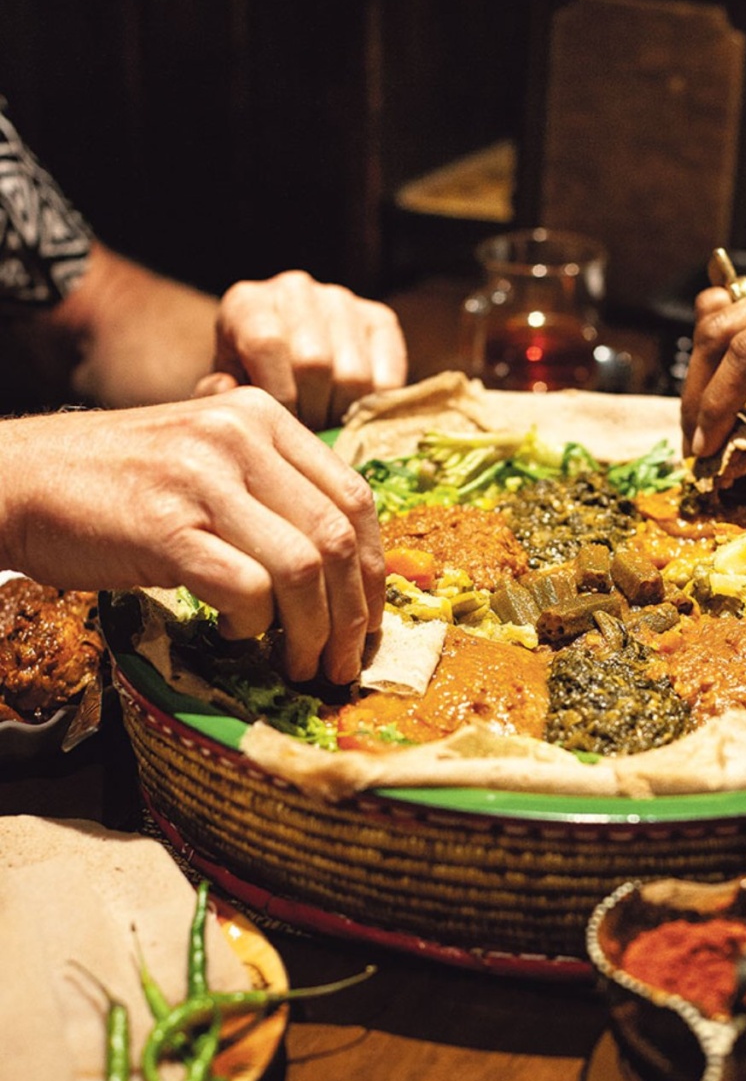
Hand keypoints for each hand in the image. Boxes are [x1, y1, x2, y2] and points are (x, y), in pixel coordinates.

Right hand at [0, 388, 382, 684]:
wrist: (18, 479)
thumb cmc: (117, 482)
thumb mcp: (206, 459)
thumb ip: (271, 489)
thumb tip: (340, 564)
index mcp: (262, 417)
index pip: (354, 497)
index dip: (375, 568)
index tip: (368, 618)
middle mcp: (240, 437)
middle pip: (339, 536)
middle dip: (352, 614)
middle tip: (341, 661)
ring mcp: (203, 478)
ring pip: (303, 567)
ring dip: (310, 632)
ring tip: (296, 663)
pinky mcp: (165, 526)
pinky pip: (245, 588)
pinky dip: (253, 625)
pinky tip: (234, 634)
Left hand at [192, 270, 407, 429]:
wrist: (277, 368)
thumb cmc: (246, 387)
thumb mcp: (222, 394)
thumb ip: (215, 398)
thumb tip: (227, 388)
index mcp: (247, 303)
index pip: (268, 344)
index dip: (278, 398)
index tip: (279, 430)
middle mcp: (295, 290)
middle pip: (316, 363)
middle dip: (310, 413)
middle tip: (304, 435)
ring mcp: (342, 301)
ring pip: (355, 376)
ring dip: (341, 415)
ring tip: (325, 424)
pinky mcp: (380, 319)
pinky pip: (388, 379)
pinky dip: (372, 408)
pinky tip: (351, 413)